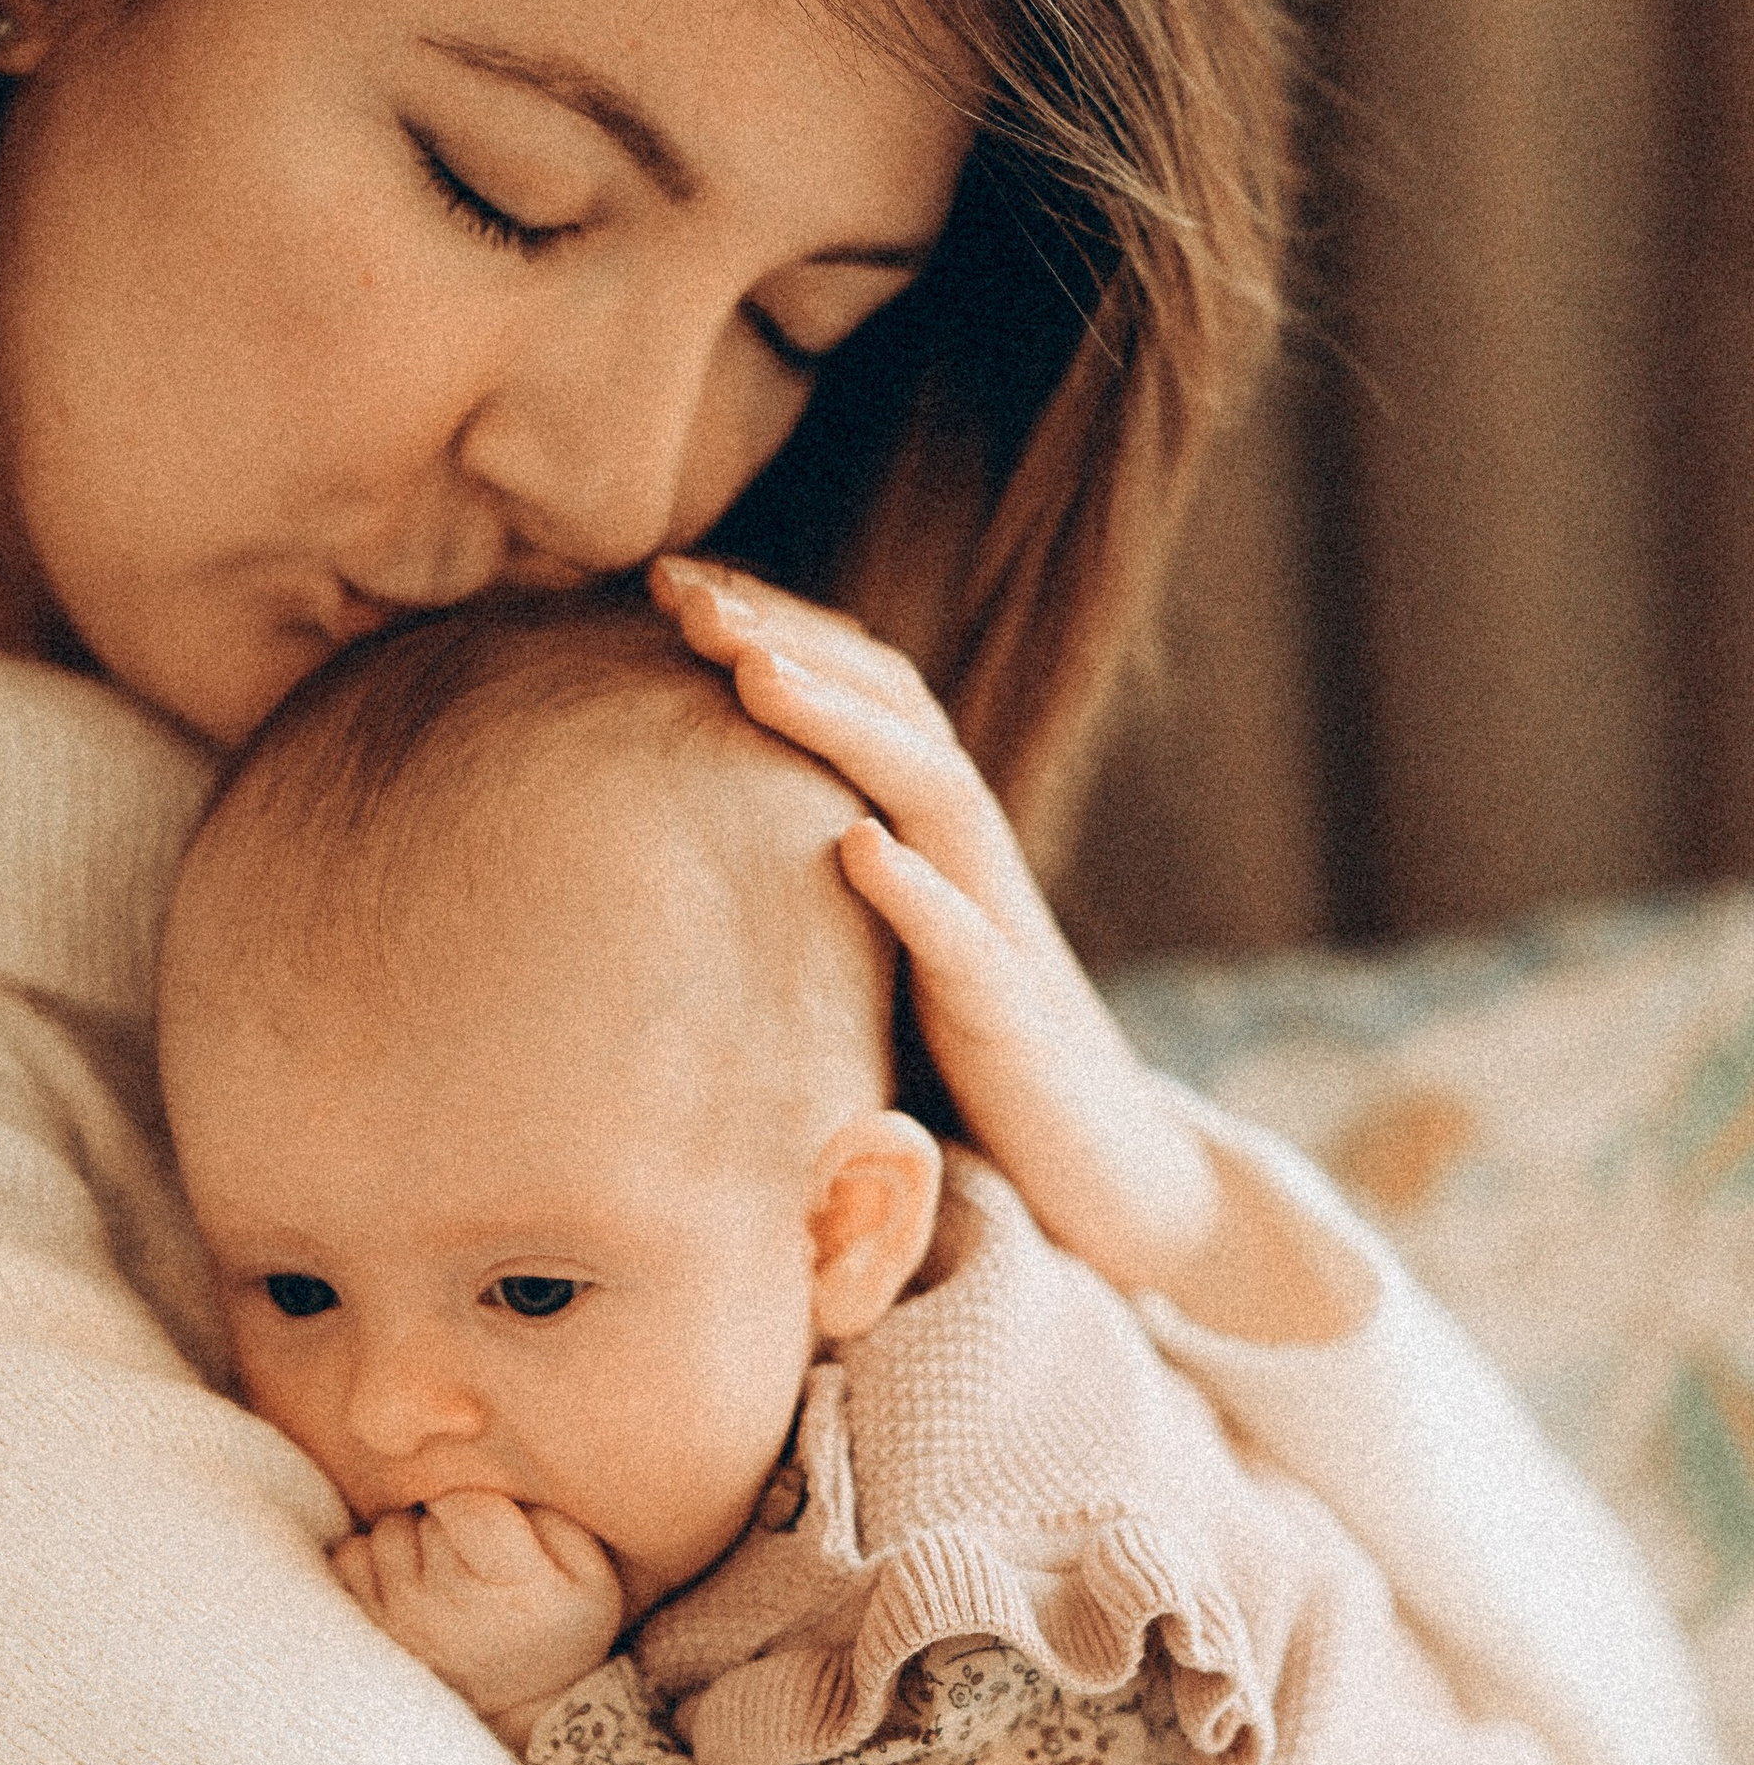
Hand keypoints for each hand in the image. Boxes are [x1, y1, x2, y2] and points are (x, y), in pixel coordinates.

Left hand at [332, 1493, 625, 1738]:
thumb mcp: (591, 1574)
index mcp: (514, 1584)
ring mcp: (402, 1618)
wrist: (523, 1706)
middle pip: (426, 1511)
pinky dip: (372, 1558)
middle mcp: (448, 1603)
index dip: (478, 1498)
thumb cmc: (561, 1626)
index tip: (491, 1517)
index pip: (469, 1506)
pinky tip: (407, 1576)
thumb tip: (495, 1483)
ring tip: (441, 1561)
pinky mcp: (370, 1627)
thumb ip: (552, 1516)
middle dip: (446, 1514)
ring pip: (387, 1529)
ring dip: (411, 1534)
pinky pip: (349, 1557)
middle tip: (471, 1547)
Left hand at [650, 560, 1365, 1341]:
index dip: (773, 629)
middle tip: (681, 590)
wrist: (1106, 1183)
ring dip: (841, 726)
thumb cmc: (968, 1072)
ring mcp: (997, 932)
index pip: (857, 696)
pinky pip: (967, 943)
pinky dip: (913, 888)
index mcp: (929, 836)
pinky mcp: (1014, 1021)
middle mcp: (968, 859)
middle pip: (890, 710)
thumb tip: (659, 848)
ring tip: (752, 672)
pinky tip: (852, 845)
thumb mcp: (871, 961)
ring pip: (930, 795)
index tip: (667, 581)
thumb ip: (803, 897)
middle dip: (787, 639)